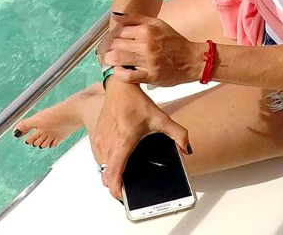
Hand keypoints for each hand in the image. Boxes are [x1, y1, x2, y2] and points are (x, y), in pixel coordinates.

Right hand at [90, 80, 191, 204]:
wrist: (119, 87)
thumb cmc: (136, 102)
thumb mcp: (160, 118)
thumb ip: (178, 134)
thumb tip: (186, 148)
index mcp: (123, 142)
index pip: (114, 173)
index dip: (116, 189)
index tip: (122, 196)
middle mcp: (108, 143)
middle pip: (106, 175)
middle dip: (116, 184)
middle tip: (128, 186)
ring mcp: (100, 140)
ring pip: (102, 167)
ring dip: (110, 173)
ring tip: (123, 172)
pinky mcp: (96, 137)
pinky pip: (99, 158)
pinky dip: (106, 163)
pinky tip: (117, 158)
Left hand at [102, 10, 200, 86]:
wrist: (191, 60)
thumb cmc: (173, 40)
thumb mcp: (157, 23)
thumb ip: (135, 19)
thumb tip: (115, 17)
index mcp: (146, 30)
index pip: (118, 31)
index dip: (110, 36)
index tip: (108, 42)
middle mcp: (145, 44)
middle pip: (115, 44)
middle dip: (107, 49)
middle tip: (105, 52)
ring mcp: (147, 61)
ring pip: (118, 58)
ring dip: (110, 60)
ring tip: (110, 61)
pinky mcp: (150, 76)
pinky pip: (128, 76)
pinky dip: (119, 73)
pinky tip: (120, 70)